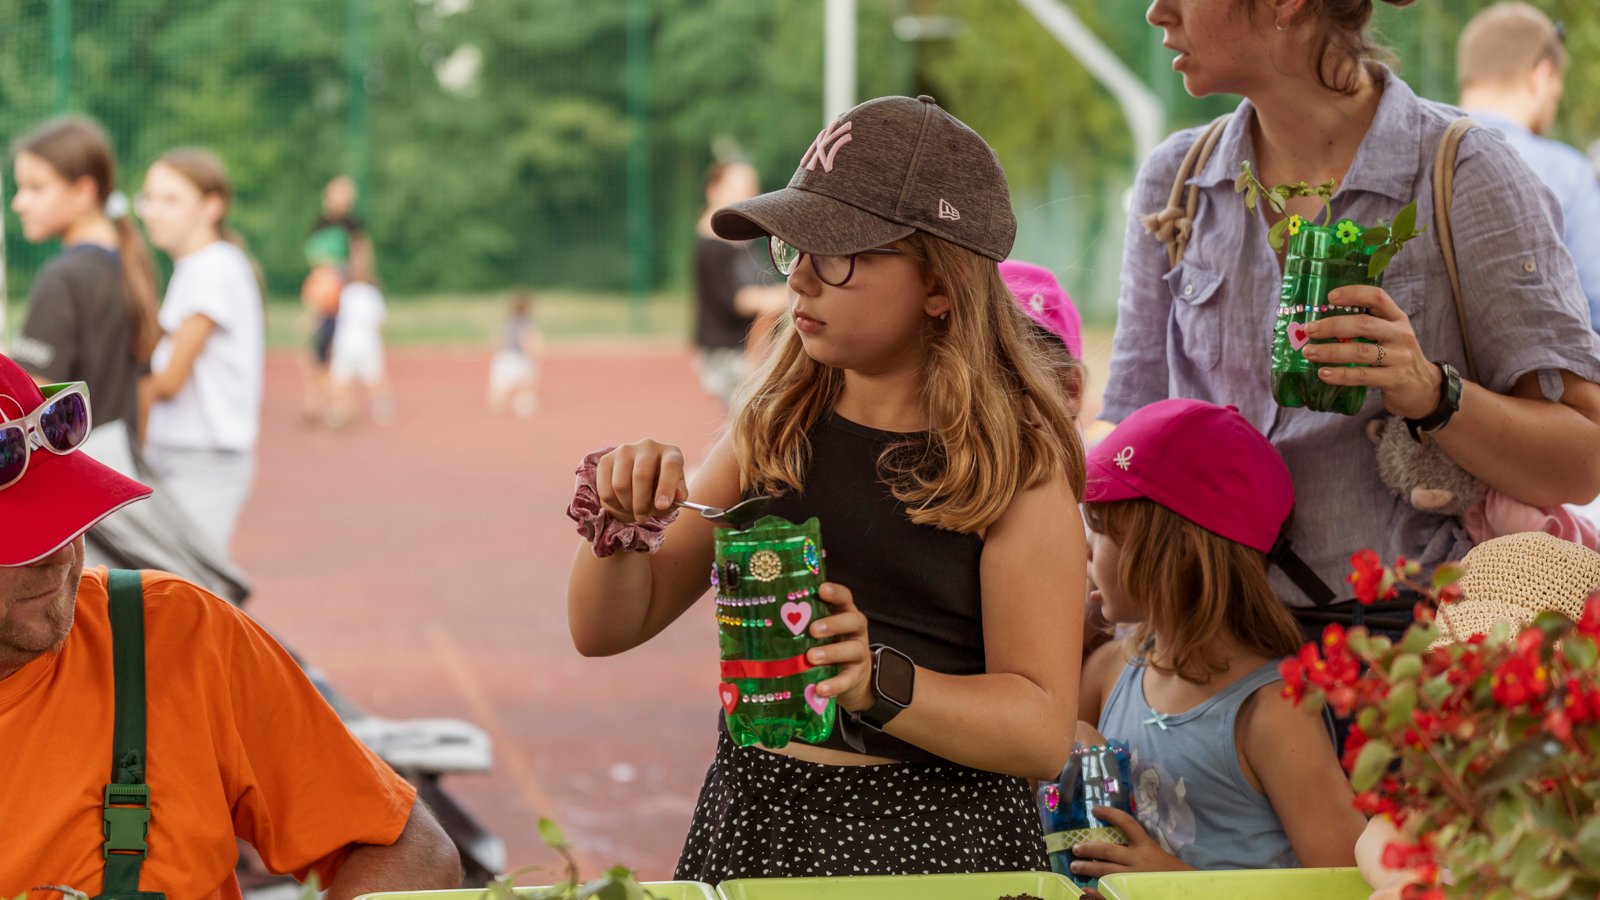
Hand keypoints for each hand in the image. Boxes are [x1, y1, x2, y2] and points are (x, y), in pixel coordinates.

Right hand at [596, 440, 686, 521]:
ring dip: (626, 505)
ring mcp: (625, 450)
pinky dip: (613, 504)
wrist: (638, 480)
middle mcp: (648, 446)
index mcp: (670, 453)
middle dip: (641, 503)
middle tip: (643, 518)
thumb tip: (679, 497)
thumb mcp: (675, 492)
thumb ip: (678, 495)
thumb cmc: (661, 488)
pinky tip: (622, 503)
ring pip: (620, 485)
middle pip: (640, 476)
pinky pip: (605, 490)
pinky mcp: (606, 460)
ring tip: (633, 510)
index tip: (662, 506)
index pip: (670, 465)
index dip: (666, 487)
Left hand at [806, 582, 873, 712]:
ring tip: (811, 657)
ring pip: (853, 649)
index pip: (845, 597)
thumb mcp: (816, 630)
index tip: (821, 590)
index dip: (835, 593)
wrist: (850, 677)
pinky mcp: (855, 676)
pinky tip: (820, 688)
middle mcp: (855, 630)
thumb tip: (755, 615)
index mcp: (844, 613)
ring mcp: (858, 652)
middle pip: (853, 620)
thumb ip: (799, 621)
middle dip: (833, 624)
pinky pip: (847, 680)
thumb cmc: (825, 645)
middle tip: (812, 629)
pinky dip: (834, 684)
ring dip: (832, 652)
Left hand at [1070, 807, 1191, 879]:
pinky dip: (1096, 891)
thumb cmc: (1170, 870)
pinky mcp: (1132, 891)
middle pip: (1107, 850)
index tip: (1095, 809)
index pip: (1127, 823)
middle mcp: (1138, 860)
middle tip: (1075, 848)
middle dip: (1088, 848)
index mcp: (1146, 846)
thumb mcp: (1156, 852)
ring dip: (1087, 867)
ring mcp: (1134, 878)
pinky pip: (1109, 890)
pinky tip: (1085, 889)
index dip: (1110, 813)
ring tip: (1075, 866)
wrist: (1188, 890)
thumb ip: (1139, 844)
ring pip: (1105, 871)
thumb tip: (1118, 836)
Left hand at [1301, 285, 1442, 418]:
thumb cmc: (1396, 357)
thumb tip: (1321, 322)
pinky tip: (1323, 374)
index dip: (1354, 293)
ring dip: (1330, 351)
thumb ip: (1366, 326)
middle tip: (1310, 330)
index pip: (1377, 297)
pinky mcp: (1394, 379)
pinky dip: (1340, 374)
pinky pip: (1362, 375)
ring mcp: (1399, 357)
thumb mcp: (1389, 335)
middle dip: (1333, 325)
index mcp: (1397, 318)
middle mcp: (1400, 334)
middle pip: (1364, 324)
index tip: (1330, 297)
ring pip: (1360, 351)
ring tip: (1309, 352)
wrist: (1424, 388)